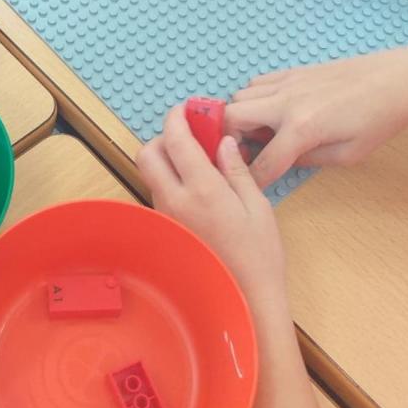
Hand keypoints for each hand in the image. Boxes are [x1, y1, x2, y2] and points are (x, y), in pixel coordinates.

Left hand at [136, 105, 284, 284]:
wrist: (245, 299)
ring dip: (166, 159)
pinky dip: (170, 180)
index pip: (176, 140)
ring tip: (197, 161)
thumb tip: (223, 142)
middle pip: (148, 154)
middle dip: (164, 137)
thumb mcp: (257, 206)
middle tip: (188, 135)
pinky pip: (159, 194)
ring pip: (151, 174)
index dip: (177, 117)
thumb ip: (236, 169)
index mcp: (202, 189)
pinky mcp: (166, 229)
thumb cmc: (258, 256)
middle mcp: (176, 201)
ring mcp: (166, 216)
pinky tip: (196, 187)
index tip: (186, 109)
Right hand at [227, 44, 407, 186]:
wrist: (399, 79)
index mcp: (302, 128)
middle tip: (243, 153)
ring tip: (259, 132)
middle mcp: (286, 102)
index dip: (252, 181)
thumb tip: (284, 161)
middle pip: (231, 117)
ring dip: (240, 117)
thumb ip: (309, 161)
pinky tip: (272, 111)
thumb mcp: (348, 155)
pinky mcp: (293, 71)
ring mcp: (288, 83)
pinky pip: (256, 83)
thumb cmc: (380, 120)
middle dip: (228, 139)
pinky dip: (253, 98)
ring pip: (239, 97)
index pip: (262, 163)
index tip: (245, 187)